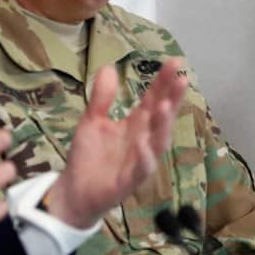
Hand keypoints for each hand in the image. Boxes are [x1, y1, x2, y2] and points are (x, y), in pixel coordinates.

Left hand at [44, 58, 187, 229]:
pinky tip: (143, 143)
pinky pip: (141, 169)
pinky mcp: (129, 181)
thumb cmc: (88, 156)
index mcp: (136, 124)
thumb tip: (109, 68)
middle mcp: (143, 140)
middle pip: (162, 117)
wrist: (74, 192)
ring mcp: (139, 161)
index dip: (163, 81)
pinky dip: (145, 157)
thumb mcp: (92, 120)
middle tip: (181, 79)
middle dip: (173, 99)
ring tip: (166, 105)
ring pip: (158, 142)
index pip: (153, 98)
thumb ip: (102, 97)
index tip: (175, 62)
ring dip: (163, 125)